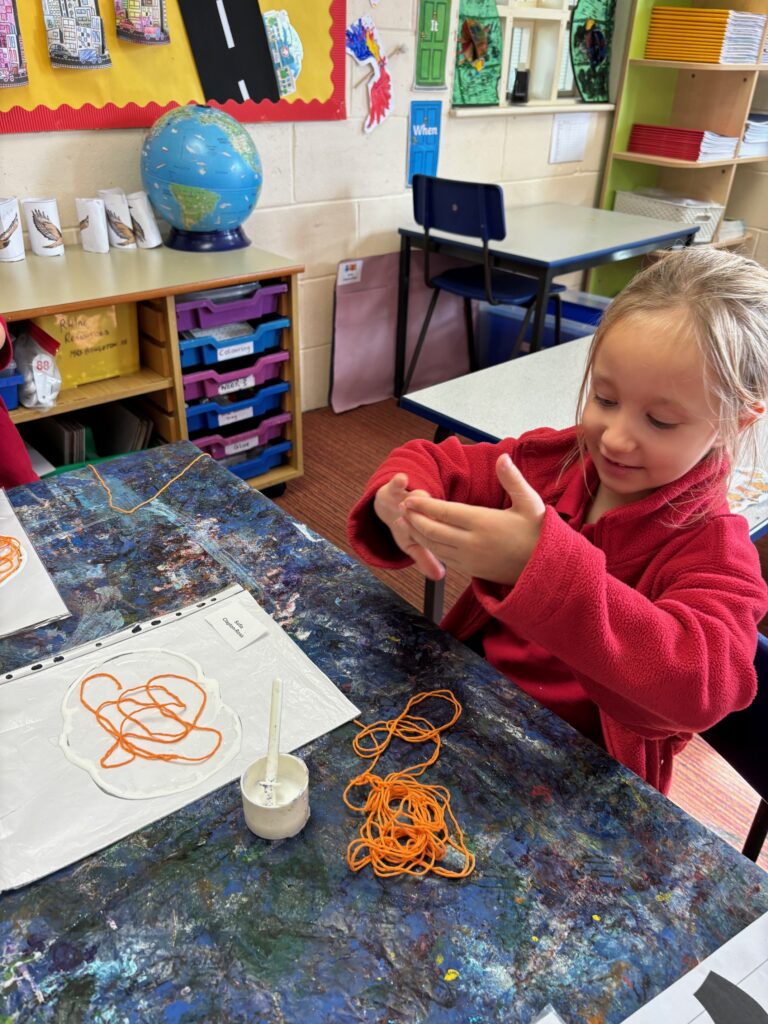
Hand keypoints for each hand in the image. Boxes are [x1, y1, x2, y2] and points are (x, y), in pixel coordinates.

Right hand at [374, 473, 444, 580]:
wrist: (388, 506)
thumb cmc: (404, 526)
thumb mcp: (413, 544)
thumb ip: (425, 559)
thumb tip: (439, 577)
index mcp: (433, 521)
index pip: (439, 529)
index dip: (440, 535)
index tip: (445, 541)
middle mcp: (425, 507)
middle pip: (433, 511)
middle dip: (431, 516)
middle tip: (432, 519)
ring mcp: (410, 496)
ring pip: (419, 496)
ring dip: (418, 498)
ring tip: (416, 498)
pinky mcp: (395, 487)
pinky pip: (398, 482)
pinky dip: (399, 481)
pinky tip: (402, 479)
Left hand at [400, 454, 545, 584]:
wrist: (547, 570)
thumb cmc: (540, 533)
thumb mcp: (530, 503)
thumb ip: (513, 480)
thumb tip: (502, 457)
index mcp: (484, 523)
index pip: (445, 512)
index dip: (424, 505)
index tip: (409, 497)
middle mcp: (473, 544)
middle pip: (433, 531)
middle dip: (414, 519)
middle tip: (400, 508)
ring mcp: (471, 560)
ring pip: (435, 547)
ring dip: (417, 534)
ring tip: (404, 521)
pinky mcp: (472, 571)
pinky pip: (444, 558)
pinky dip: (429, 547)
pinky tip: (423, 539)